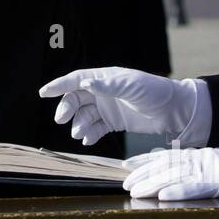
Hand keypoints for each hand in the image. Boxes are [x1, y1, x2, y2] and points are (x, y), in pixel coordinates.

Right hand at [39, 67, 200, 144]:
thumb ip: (107, 86)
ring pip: (84, 115)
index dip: (59, 85)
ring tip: (81, 133)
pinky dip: (89, 134)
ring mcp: (108, 107)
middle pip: (76, 99)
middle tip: (61, 120)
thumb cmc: (154, 91)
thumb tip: (84, 85)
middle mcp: (103, 92)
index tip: (44, 92)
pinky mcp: (114, 122)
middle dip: (67, 108)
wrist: (174, 110)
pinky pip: (95, 128)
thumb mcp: (130, 86)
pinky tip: (88, 140)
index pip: (76, 80)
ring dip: (79, 124)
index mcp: (105, 78)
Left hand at [122, 147, 218, 218]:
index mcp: (202, 154)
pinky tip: (163, 196)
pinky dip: (179, 191)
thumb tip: (172, 179)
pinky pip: (197, 188)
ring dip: (154, 184)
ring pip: (177, 175)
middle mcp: (205, 158)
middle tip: (125, 182)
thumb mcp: (217, 173)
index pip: (168, 156)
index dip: (146, 160)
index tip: (127, 166)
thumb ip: (196, 173)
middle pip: (168, 164)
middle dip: (144, 173)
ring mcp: (214, 169)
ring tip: (135, 191)